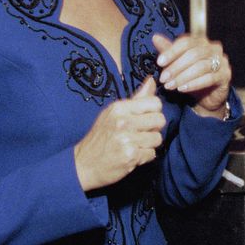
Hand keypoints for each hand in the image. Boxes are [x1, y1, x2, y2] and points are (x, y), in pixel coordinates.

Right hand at [74, 76, 164, 191]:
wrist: (84, 164)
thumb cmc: (101, 136)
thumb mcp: (114, 113)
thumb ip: (137, 98)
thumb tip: (152, 80)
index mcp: (119, 108)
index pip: (155, 103)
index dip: (154, 112)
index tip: (144, 118)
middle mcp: (123, 122)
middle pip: (160, 120)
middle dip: (154, 128)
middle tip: (140, 133)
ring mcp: (127, 139)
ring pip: (157, 138)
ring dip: (149, 144)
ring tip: (135, 145)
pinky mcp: (131, 156)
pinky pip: (152, 153)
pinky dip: (144, 156)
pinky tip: (132, 155)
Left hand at [153, 33, 230, 117]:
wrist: (208, 96)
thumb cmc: (192, 77)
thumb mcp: (178, 63)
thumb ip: (168, 50)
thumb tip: (155, 37)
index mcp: (201, 41)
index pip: (186, 42)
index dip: (172, 51)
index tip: (159, 62)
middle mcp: (214, 48)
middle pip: (193, 54)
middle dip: (176, 67)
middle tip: (163, 78)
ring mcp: (222, 61)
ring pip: (201, 66)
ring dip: (183, 77)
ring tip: (170, 85)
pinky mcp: (225, 75)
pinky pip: (209, 78)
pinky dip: (194, 84)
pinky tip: (182, 89)